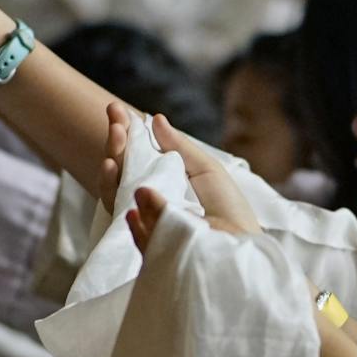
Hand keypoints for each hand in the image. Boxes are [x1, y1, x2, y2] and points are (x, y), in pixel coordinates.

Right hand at [114, 107, 263, 248]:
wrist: (244, 247)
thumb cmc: (230, 210)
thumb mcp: (207, 171)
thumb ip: (180, 148)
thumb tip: (155, 118)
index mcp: (162, 181)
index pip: (134, 155)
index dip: (124, 133)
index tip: (116, 109)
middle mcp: (148, 201)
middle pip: (121, 171)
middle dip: (115, 145)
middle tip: (115, 121)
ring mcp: (146, 223)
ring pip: (116, 197)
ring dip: (112, 172)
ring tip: (115, 152)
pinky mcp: (150, 246)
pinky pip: (132, 229)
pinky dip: (129, 210)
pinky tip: (133, 190)